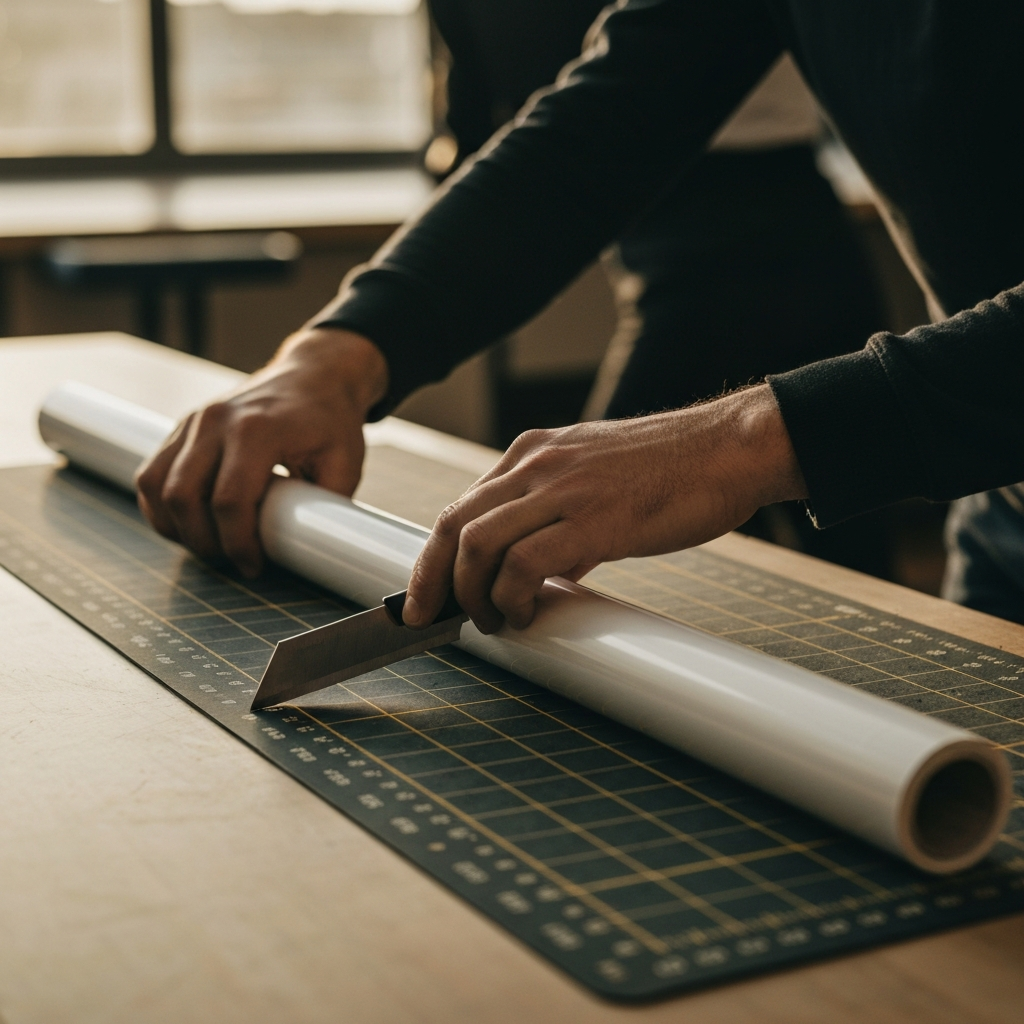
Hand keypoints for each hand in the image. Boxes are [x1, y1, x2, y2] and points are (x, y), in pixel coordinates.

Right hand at [135, 327, 387, 576]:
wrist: (314, 375)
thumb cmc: (331, 421)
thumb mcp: (345, 464)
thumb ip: (324, 507)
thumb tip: (308, 550)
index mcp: (258, 429)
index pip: (229, 500)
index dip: (237, 544)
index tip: (254, 565)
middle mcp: (216, 421)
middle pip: (182, 496)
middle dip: (204, 542)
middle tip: (232, 561)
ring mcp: (194, 421)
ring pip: (155, 485)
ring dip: (175, 527)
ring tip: (210, 545)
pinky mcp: (182, 427)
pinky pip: (152, 473)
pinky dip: (161, 506)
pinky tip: (187, 525)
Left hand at [404, 385, 806, 633]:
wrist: (730, 449)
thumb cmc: (673, 468)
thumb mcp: (597, 480)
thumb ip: (559, 517)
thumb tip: (538, 572)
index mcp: (534, 453)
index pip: (461, 507)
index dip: (435, 557)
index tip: (428, 593)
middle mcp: (537, 464)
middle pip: (454, 526)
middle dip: (431, 581)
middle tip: (431, 619)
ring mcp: (563, 489)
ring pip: (478, 545)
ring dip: (474, 596)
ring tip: (495, 622)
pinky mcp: (594, 519)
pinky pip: (525, 564)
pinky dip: (514, 598)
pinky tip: (528, 614)